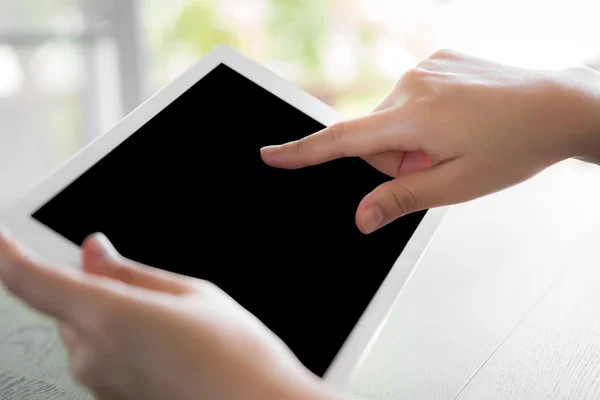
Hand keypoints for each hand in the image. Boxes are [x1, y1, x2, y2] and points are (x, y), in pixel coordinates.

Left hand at [0, 228, 337, 399]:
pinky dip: (122, 344)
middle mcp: (93, 357)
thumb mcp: (192, 293)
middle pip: (66, 307)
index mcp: (110, 317)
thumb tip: (94, 252)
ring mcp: (101, 385)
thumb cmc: (237, 356)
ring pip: (86, 334)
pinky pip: (102, 360)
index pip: (32, 280)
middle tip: (147, 288)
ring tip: (171, 326)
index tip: (2, 238)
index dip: (9, 254)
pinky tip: (168, 349)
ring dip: (112, 319)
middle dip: (94, 289)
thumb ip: (132, 272)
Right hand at [261, 50, 599, 233]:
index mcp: (413, 119)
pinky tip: (458, 119)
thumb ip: (400, 199)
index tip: (269, 154)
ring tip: (453, 140)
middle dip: (395, 158)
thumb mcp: (456, 186)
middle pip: (372, 136)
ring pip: (391, 117)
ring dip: (411, 137)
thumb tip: (361, 217)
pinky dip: (424, 115)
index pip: (342, 141)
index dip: (302, 152)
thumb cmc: (514, 148)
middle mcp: (411, 86)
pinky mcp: (435, 59)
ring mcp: (424, 68)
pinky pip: (410, 96)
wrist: (557, 106)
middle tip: (436, 163)